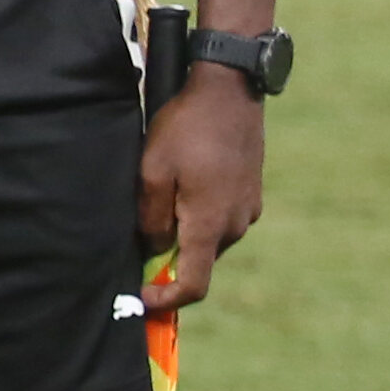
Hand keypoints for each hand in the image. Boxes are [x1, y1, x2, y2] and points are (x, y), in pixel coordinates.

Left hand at [136, 64, 263, 312]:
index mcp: (211, 224)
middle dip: (169, 259)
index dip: (167, 299)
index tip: (143, 297)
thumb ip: (151, 219)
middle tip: (138, 236)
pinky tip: (181, 186)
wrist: (229, 91)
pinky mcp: (251, 194)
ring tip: (159, 197)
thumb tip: (155, 249)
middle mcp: (236, 224)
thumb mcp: (152, 172)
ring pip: (208, 238)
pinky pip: (220, 218)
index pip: (195, 284)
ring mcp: (248, 209)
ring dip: (183, 233)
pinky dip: (198, 216)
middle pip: (199, 261)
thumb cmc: (185, 129)